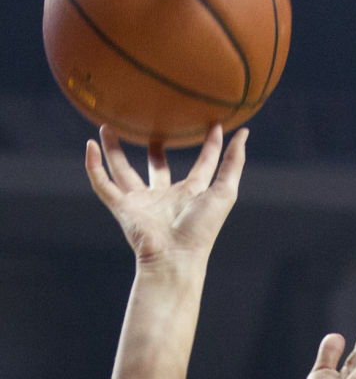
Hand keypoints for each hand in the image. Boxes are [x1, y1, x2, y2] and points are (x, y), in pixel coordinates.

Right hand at [84, 125, 246, 267]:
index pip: (202, 165)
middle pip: (157, 168)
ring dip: (114, 150)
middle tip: (151, 125)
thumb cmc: (201, 229)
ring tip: (106, 125)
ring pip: (123, 171)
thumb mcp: (224, 192)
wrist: (174, 257)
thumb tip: (244, 134)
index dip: (209, 145)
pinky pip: (102, 184)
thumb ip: (232, 163)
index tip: (211, 121)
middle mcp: (166, 197)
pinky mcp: (122, 208)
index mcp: (193, 194)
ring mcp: (142, 203)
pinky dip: (93, 166)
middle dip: (154, 149)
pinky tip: (89, 145)